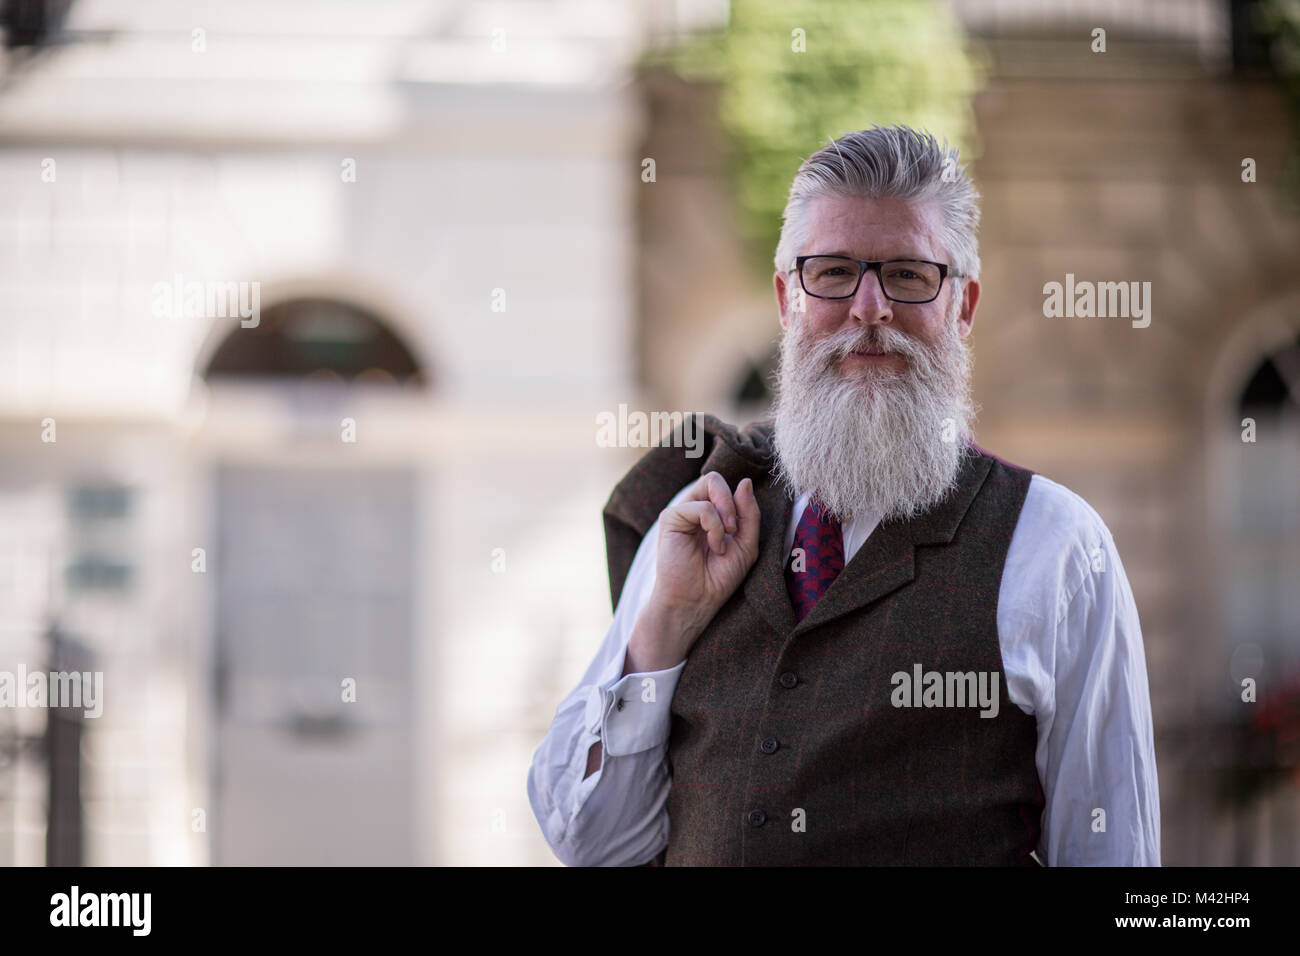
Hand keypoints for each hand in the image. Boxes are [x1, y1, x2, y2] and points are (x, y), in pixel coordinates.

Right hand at [624, 473, 760, 672]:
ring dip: (726, 513)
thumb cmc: (719, 578)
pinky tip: (714, 546)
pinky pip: (702, 507)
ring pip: (710, 484)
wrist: (698, 601)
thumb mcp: (746, 544)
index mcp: (710, 515)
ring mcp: (681, 513)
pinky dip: (714, 526)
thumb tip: (745, 481)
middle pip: (714, 479)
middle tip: (734, 529)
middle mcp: (693, 510)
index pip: (726, 489)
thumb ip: (749, 513)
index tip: (740, 529)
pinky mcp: (670, 519)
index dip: (740, 501)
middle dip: (732, 501)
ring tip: (723, 542)